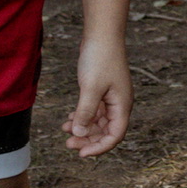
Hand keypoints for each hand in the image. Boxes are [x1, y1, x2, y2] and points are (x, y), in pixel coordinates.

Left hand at [64, 36, 132, 156]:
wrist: (102, 34)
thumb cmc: (99, 59)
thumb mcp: (90, 88)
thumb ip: (85, 113)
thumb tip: (79, 135)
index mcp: (122, 105)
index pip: (115, 136)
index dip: (99, 148)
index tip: (81, 153)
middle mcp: (119, 104)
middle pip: (106, 132)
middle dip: (88, 140)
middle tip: (68, 144)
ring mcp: (111, 97)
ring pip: (98, 122)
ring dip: (83, 129)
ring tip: (64, 131)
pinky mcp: (102, 90)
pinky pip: (93, 111)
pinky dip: (81, 117)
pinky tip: (68, 118)